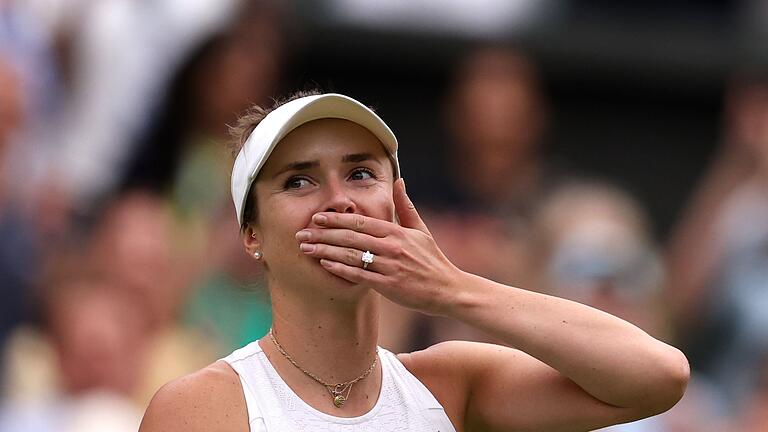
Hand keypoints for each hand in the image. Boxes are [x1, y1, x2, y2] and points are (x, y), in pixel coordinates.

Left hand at [295, 178, 462, 314]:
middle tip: (301, 233)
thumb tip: (399, 180)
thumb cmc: (432, 260)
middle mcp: (392, 247)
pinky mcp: (389, 285)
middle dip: (324, 234)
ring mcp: (390, 266)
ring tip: (305, 249)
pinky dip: (341, 269)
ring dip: (326, 251)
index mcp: (397, 232)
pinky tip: (325, 265)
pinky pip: (360, 275)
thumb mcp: (420, 229)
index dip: (336, 219)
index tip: (317, 217)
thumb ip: (405, 205)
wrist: (448, 289)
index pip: (361, 222)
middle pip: (351, 237)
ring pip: (352, 255)